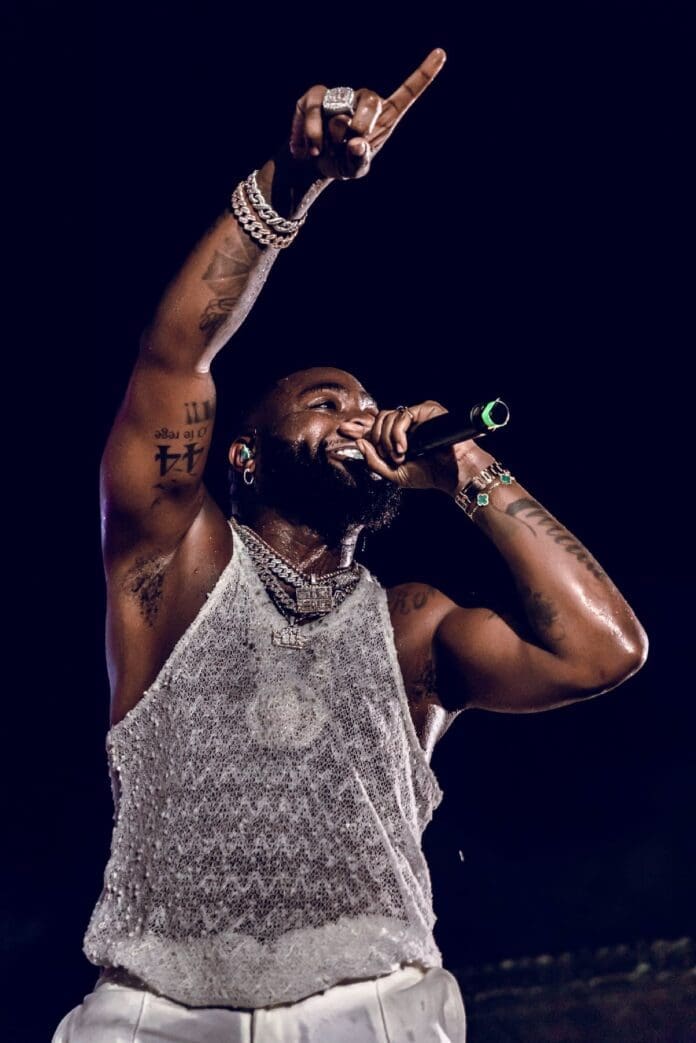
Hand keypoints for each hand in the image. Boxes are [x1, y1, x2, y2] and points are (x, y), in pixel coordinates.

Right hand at [289, 49, 446, 180]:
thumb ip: (359, 161)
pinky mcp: (314, 97)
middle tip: (348, 144)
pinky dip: (312, 132)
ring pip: (340, 111)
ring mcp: (339, 97)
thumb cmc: (341, 163)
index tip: (441, 54)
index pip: (405, 94)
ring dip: (331, 137)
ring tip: (325, 150)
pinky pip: (313, 107)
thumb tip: (357, 145)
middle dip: (360, 126)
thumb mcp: (354, 170)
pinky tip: (310, 149)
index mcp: (382, 118)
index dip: (423, 75)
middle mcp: (363, 101)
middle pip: (371, 100)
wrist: (312, 164)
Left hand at [356, 401, 495, 494]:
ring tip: (400, 455)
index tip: (343, 430)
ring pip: (386, 417)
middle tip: (389, 456)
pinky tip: (405, 448)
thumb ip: (373, 462)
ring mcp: (415, 416)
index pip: (373, 428)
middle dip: (376, 440)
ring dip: (387, 440)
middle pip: (377, 421)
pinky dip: (398, 434)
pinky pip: (401, 416)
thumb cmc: (427, 474)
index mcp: (397, 438)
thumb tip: (360, 443)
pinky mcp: (425, 410)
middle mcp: (405, 425)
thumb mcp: (393, 474)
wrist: (451, 473)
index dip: (358, 428)